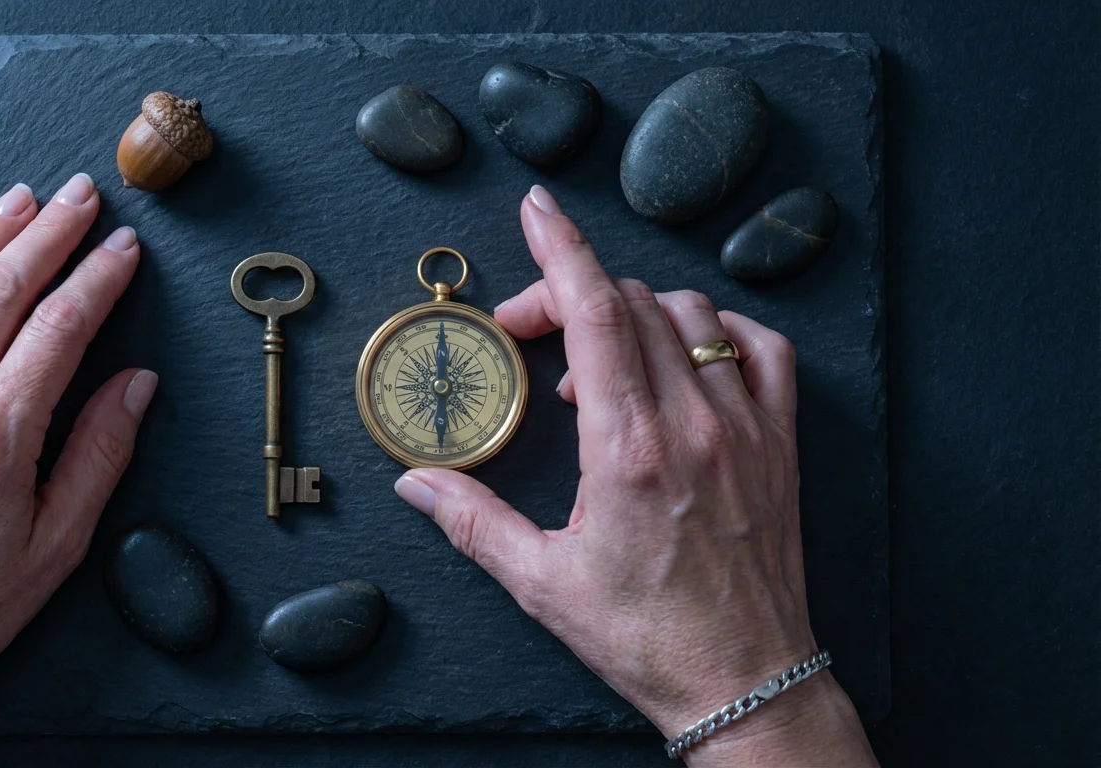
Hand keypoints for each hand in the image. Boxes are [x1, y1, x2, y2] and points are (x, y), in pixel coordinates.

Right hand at [395, 186, 876, 765]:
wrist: (744, 681)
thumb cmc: (646, 637)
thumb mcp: (542, 584)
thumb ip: (472, 522)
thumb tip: (415, 484)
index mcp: (629, 451)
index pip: (595, 314)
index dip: (560, 250)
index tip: (537, 210)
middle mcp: (694, 425)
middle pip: (632, 305)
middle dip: (570, 297)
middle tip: (530, 334)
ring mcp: (746, 428)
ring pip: (691, 315)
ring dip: (634, 316)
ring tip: (597, 368)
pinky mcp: (780, 444)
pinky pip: (761, 347)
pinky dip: (717, 331)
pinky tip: (685, 359)